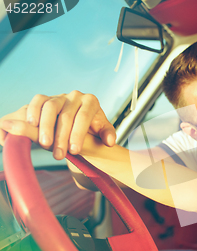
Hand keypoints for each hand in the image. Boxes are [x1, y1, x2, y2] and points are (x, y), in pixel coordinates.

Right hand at [0, 91, 115, 158]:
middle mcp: (75, 96)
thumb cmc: (92, 128)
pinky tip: (31, 125)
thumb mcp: (102, 131)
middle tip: (59, 155)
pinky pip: (37, 101)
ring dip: (46, 127)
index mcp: (91, 102)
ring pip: (50, 107)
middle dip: (61, 136)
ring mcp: (59, 96)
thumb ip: (107, 135)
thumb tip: (110, 142)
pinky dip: (33, 111)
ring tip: (45, 145)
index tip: (74, 150)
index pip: (84, 117)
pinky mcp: (45, 98)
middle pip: (66, 115)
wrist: (79, 122)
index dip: (78, 134)